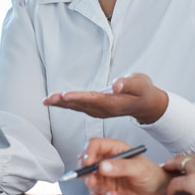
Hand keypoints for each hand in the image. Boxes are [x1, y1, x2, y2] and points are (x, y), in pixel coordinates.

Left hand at [43, 73, 168, 123]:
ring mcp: (100, 111)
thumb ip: (127, 84)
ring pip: (78, 107)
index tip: (64, 96)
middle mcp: (104, 110)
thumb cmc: (143, 91)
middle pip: (81, 105)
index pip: (93, 100)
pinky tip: (59, 102)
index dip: (78, 97)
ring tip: (47, 101)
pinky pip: (80, 107)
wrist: (147, 104)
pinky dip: (68, 105)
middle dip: (64, 102)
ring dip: (62, 104)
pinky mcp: (98, 109)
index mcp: (113, 104)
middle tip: (48, 99)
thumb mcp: (140, 83)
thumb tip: (116, 85)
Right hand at [80, 137, 170, 194]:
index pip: (95, 145)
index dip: (88, 152)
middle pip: (86, 161)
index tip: (88, 162)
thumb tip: (104, 166)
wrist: (157, 193)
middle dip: (86, 172)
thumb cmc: (152, 175)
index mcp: (115, 149)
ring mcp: (105, 176)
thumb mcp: (140, 168)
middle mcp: (107, 161)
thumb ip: (122, 166)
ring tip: (109, 192)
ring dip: (95, 187)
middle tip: (92, 180)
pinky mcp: (105, 189)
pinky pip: (94, 192)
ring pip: (88, 179)